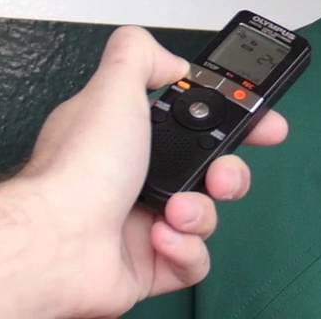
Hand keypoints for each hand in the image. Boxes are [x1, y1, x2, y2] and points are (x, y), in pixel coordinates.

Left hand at [19, 26, 287, 317]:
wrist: (57, 243)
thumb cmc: (79, 170)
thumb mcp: (113, 87)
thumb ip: (141, 54)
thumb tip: (171, 60)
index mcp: (129, 135)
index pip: (195, 122)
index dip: (235, 120)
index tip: (263, 122)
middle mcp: (135, 177)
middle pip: (211, 169)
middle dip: (229, 172)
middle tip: (221, 174)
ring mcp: (142, 223)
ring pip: (206, 215)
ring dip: (200, 212)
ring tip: (175, 209)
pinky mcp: (149, 265)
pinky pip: (193, 260)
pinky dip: (185, 249)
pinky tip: (161, 238)